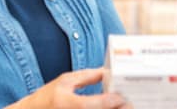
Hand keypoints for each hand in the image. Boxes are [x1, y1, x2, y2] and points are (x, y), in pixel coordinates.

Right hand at [6, 68, 128, 108]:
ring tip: (121, 105)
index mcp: (68, 103)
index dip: (115, 100)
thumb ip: (88, 76)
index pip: (97, 104)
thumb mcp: (66, 81)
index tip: (124, 95)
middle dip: (119, 108)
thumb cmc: (47, 97)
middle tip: (128, 102)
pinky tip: (111, 108)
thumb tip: (109, 72)